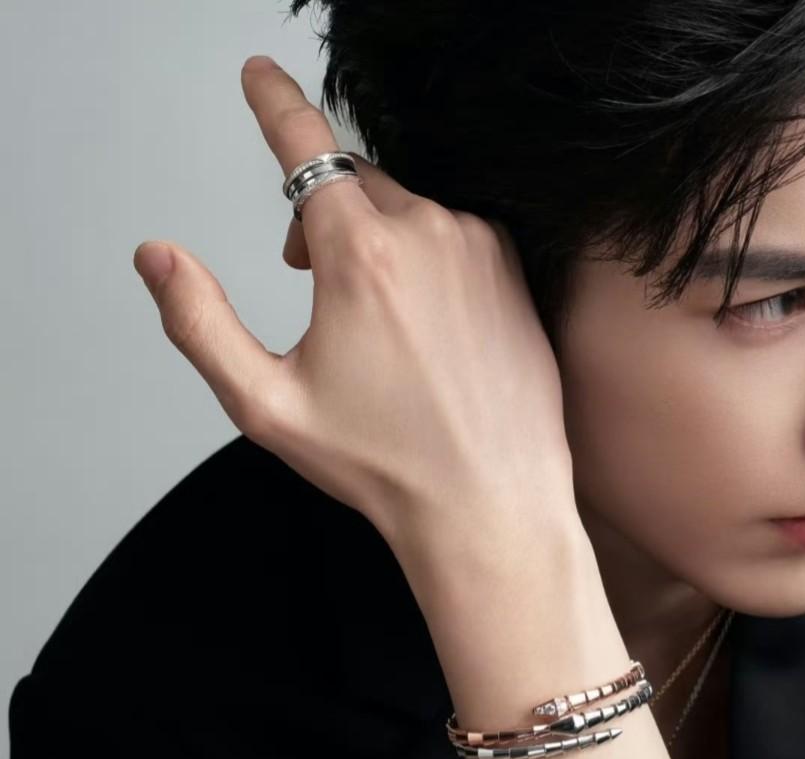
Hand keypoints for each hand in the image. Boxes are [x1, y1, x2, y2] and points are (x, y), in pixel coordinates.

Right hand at [132, 55, 575, 566]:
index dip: (273, 104)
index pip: (304, 146)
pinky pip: (454, 237)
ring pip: (407, 213)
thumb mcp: (268, 404)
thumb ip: (199, 322)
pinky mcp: (513, 271)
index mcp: (361, 256)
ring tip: (377, 325)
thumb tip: (158, 257)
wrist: (489, 505)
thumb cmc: (386, 465)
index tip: (258, 74)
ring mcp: (479, 248)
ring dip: (377, 243)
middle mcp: (428, 234)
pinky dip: (427, 260)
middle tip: (312, 286)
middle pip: (354, 186)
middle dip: (322, 219)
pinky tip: (426, 331)